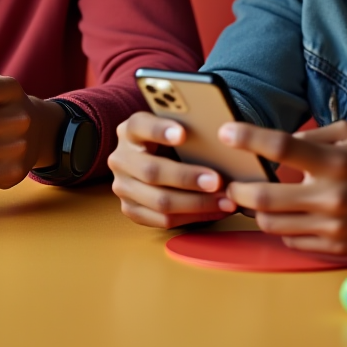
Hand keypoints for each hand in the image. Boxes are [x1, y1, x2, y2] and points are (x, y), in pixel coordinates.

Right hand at [108, 111, 236, 227]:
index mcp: (130, 131)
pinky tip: (215, 211)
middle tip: (216, 181)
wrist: (151, 158)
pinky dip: (193, 217)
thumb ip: (187, 129)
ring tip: (225, 201)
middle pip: (152, 171)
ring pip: (160, 201)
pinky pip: (163, 220)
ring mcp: (123, 187)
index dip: (160, 130)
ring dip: (196, 203)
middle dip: (187, 178)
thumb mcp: (173, 128)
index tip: (183, 133)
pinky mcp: (130, 210)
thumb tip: (223, 135)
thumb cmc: (171, 141)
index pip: (140, 126)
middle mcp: (121, 159)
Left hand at [219, 120, 346, 253]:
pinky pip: (292, 241)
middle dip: (237, 189)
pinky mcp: (338, 248)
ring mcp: (334, 227)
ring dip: (256, 210)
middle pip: (264, 198)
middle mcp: (332, 197)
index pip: (281, 148)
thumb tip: (275, 144)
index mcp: (335, 162)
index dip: (248, 138)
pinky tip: (287, 214)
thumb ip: (312, 138)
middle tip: (230, 181)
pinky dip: (282, 227)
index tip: (226, 133)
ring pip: (272, 224)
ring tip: (256, 198)